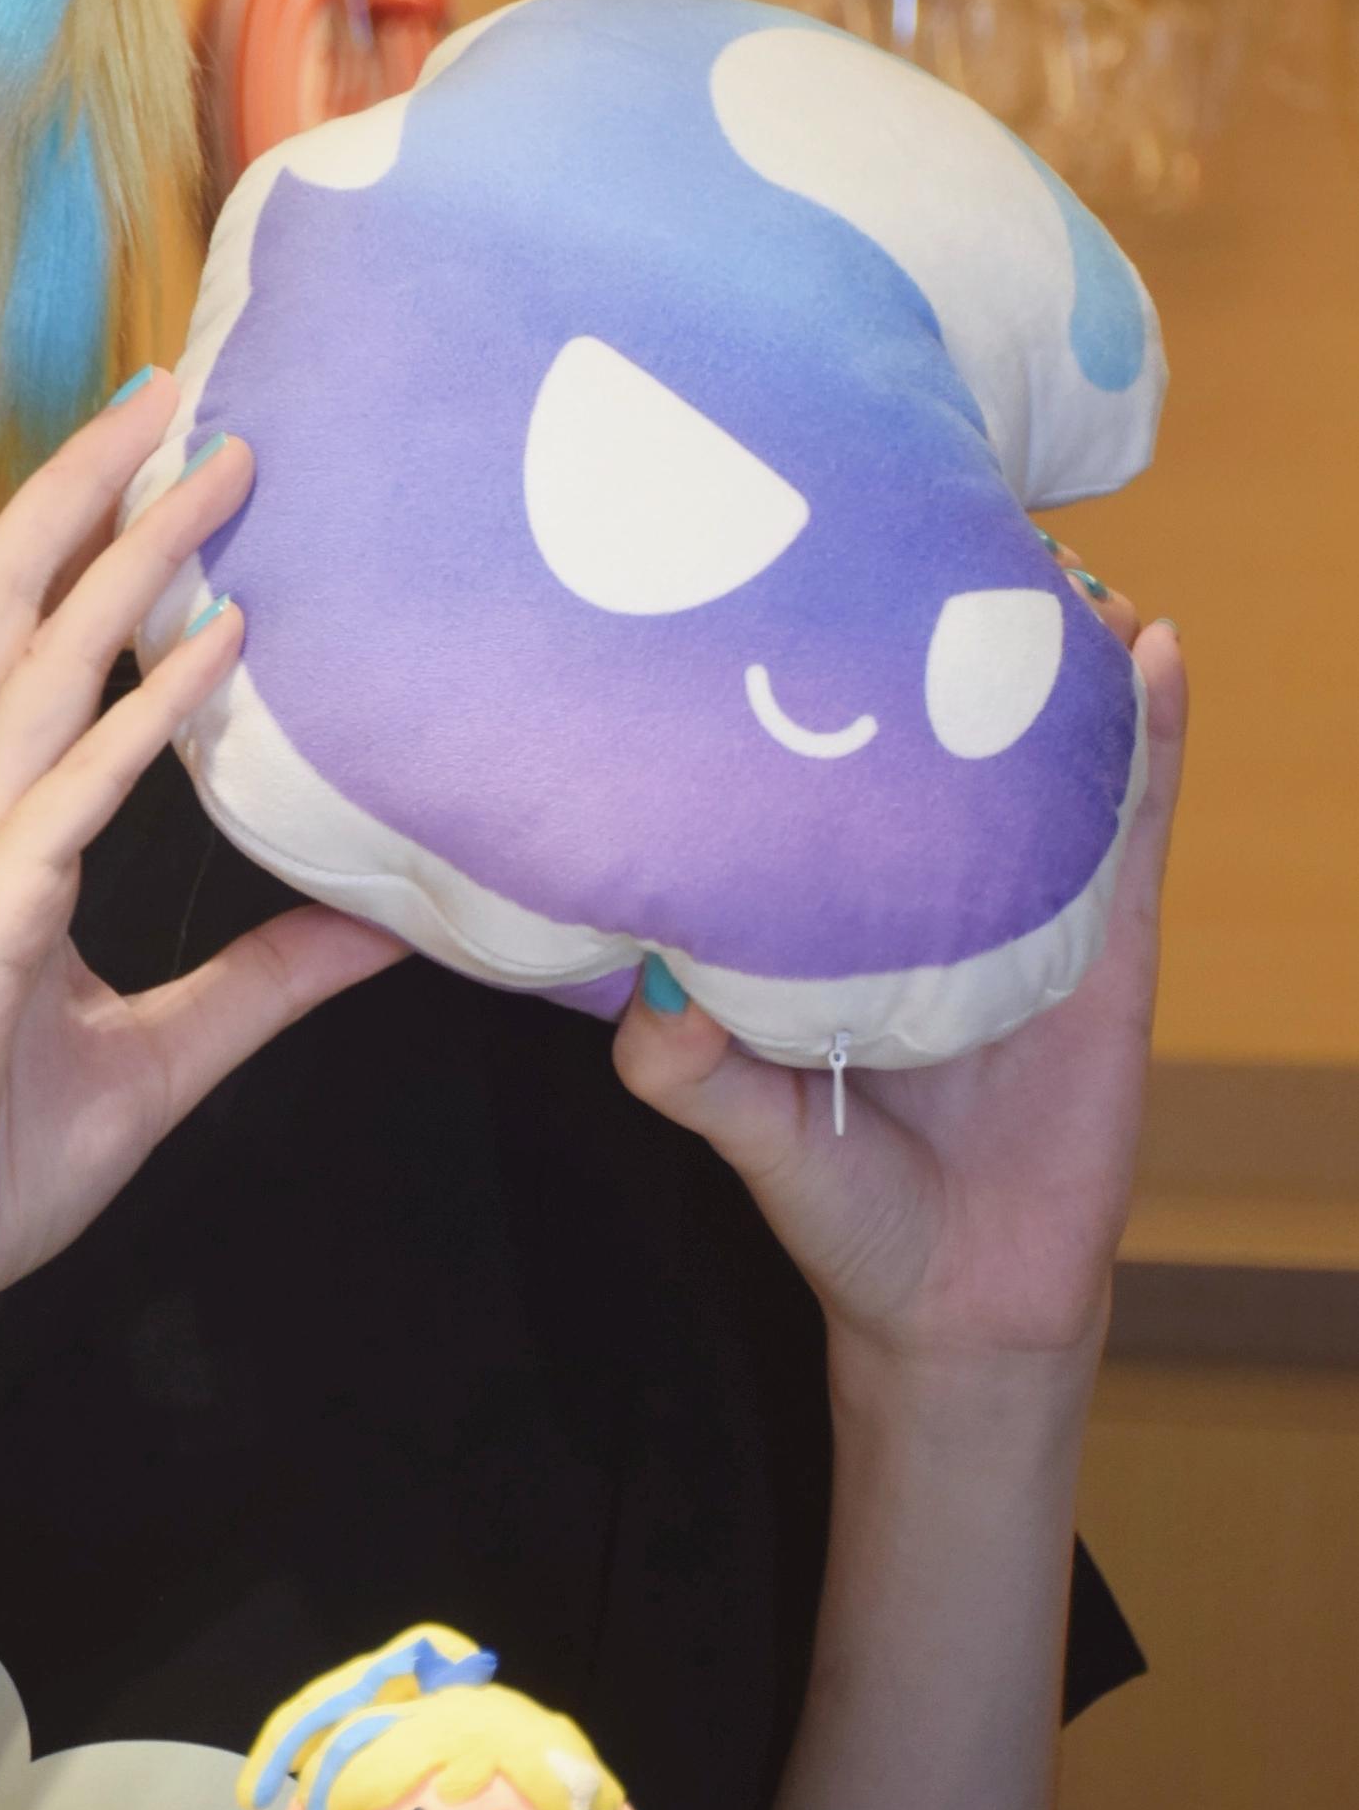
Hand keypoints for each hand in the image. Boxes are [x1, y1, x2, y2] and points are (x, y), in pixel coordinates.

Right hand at [0, 376, 399, 1360]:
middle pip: (17, 604)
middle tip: (179, 394)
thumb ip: (264, 981)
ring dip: (128, 556)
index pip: (41, 646)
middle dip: (89, 490)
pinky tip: (223, 651)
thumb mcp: (168, 1058)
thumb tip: (381, 928)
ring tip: (217, 470)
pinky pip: (73, 797)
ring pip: (39, 664)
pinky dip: (148, 713)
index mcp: (1, 836)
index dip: (93, 540)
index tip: (172, 450)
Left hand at [612, 596, 1185, 1379]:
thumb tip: (653, 992)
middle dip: (940, 621)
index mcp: (828, 903)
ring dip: (1054, 651)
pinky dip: (1149, 736)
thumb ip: (687, 1069)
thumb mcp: (741, 1129)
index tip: (794, 560)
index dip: (812, 668)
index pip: (822, 759)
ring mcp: (1020, 904)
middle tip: (932, 507)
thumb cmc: (840, 1202)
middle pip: (939, 727)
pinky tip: (1156, 652)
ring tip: (1055, 550)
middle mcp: (921, 884)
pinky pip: (1132, 826)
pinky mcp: (1107, 949)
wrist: (954, 1302)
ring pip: (1043, 752)